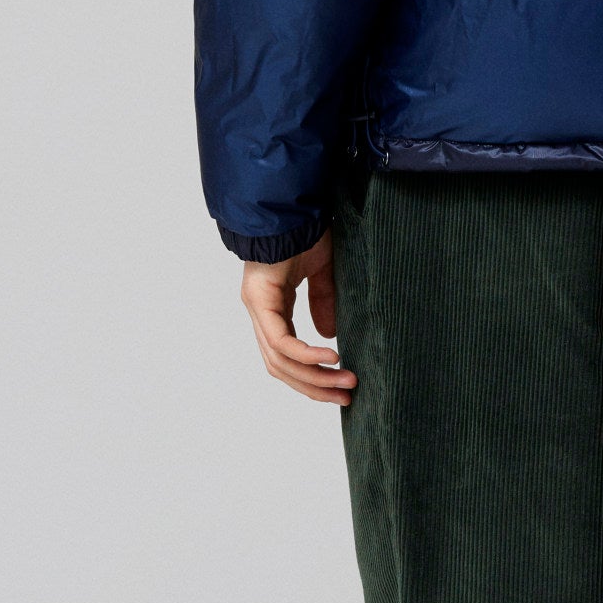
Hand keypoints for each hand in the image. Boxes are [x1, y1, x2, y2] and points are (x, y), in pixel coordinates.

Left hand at [240, 234, 354, 405]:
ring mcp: (257, 308)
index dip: (312, 376)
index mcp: (274, 307)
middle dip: (314, 387)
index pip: (287, 357)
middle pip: (281, 367)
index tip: (341, 389)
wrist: (292, 204)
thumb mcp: (324, 272)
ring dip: (314, 377)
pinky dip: (306, 355)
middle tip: (345, 398)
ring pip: (279, 361)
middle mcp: (261, 313)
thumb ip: (325, 302)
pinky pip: (281, 341)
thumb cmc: (306, 230)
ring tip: (345, 383)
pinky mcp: (259, 300)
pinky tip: (331, 359)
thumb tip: (329, 336)